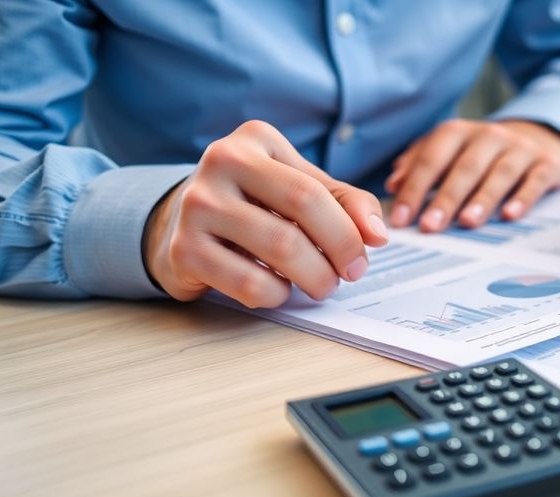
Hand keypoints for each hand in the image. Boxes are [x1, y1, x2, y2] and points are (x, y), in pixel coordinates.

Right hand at [143, 120, 388, 308]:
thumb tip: (377, 235)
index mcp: (255, 139)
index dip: (349, 230)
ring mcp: (197, 204)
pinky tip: (277, 289)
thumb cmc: (255, 204)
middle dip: (337, 251)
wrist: (181, 224)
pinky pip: (249, 283)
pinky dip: (276, 295)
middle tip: (347, 276)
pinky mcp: (183, 249)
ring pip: (279, 248)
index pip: (316, 188)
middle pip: (301, 209)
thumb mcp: (301, 188)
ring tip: (319, 284)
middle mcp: (221, 161)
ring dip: (313, 277)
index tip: (365, 255)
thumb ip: (346, 203)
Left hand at [385, 119, 559, 231]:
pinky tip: (510, 216)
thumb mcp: (451, 150)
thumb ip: (420, 163)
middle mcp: (489, 136)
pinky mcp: (546, 164)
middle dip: (445, 198)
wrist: (540, 136)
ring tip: (466, 223)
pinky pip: (534, 181)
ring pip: (499, 174)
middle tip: (429, 226)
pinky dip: (523, 198)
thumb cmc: (483, 152)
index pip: (432, 159)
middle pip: (464, 168)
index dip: (415, 188)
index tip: (401, 218)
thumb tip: (394, 184)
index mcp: (458, 132)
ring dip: (482, 199)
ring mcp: (520, 149)